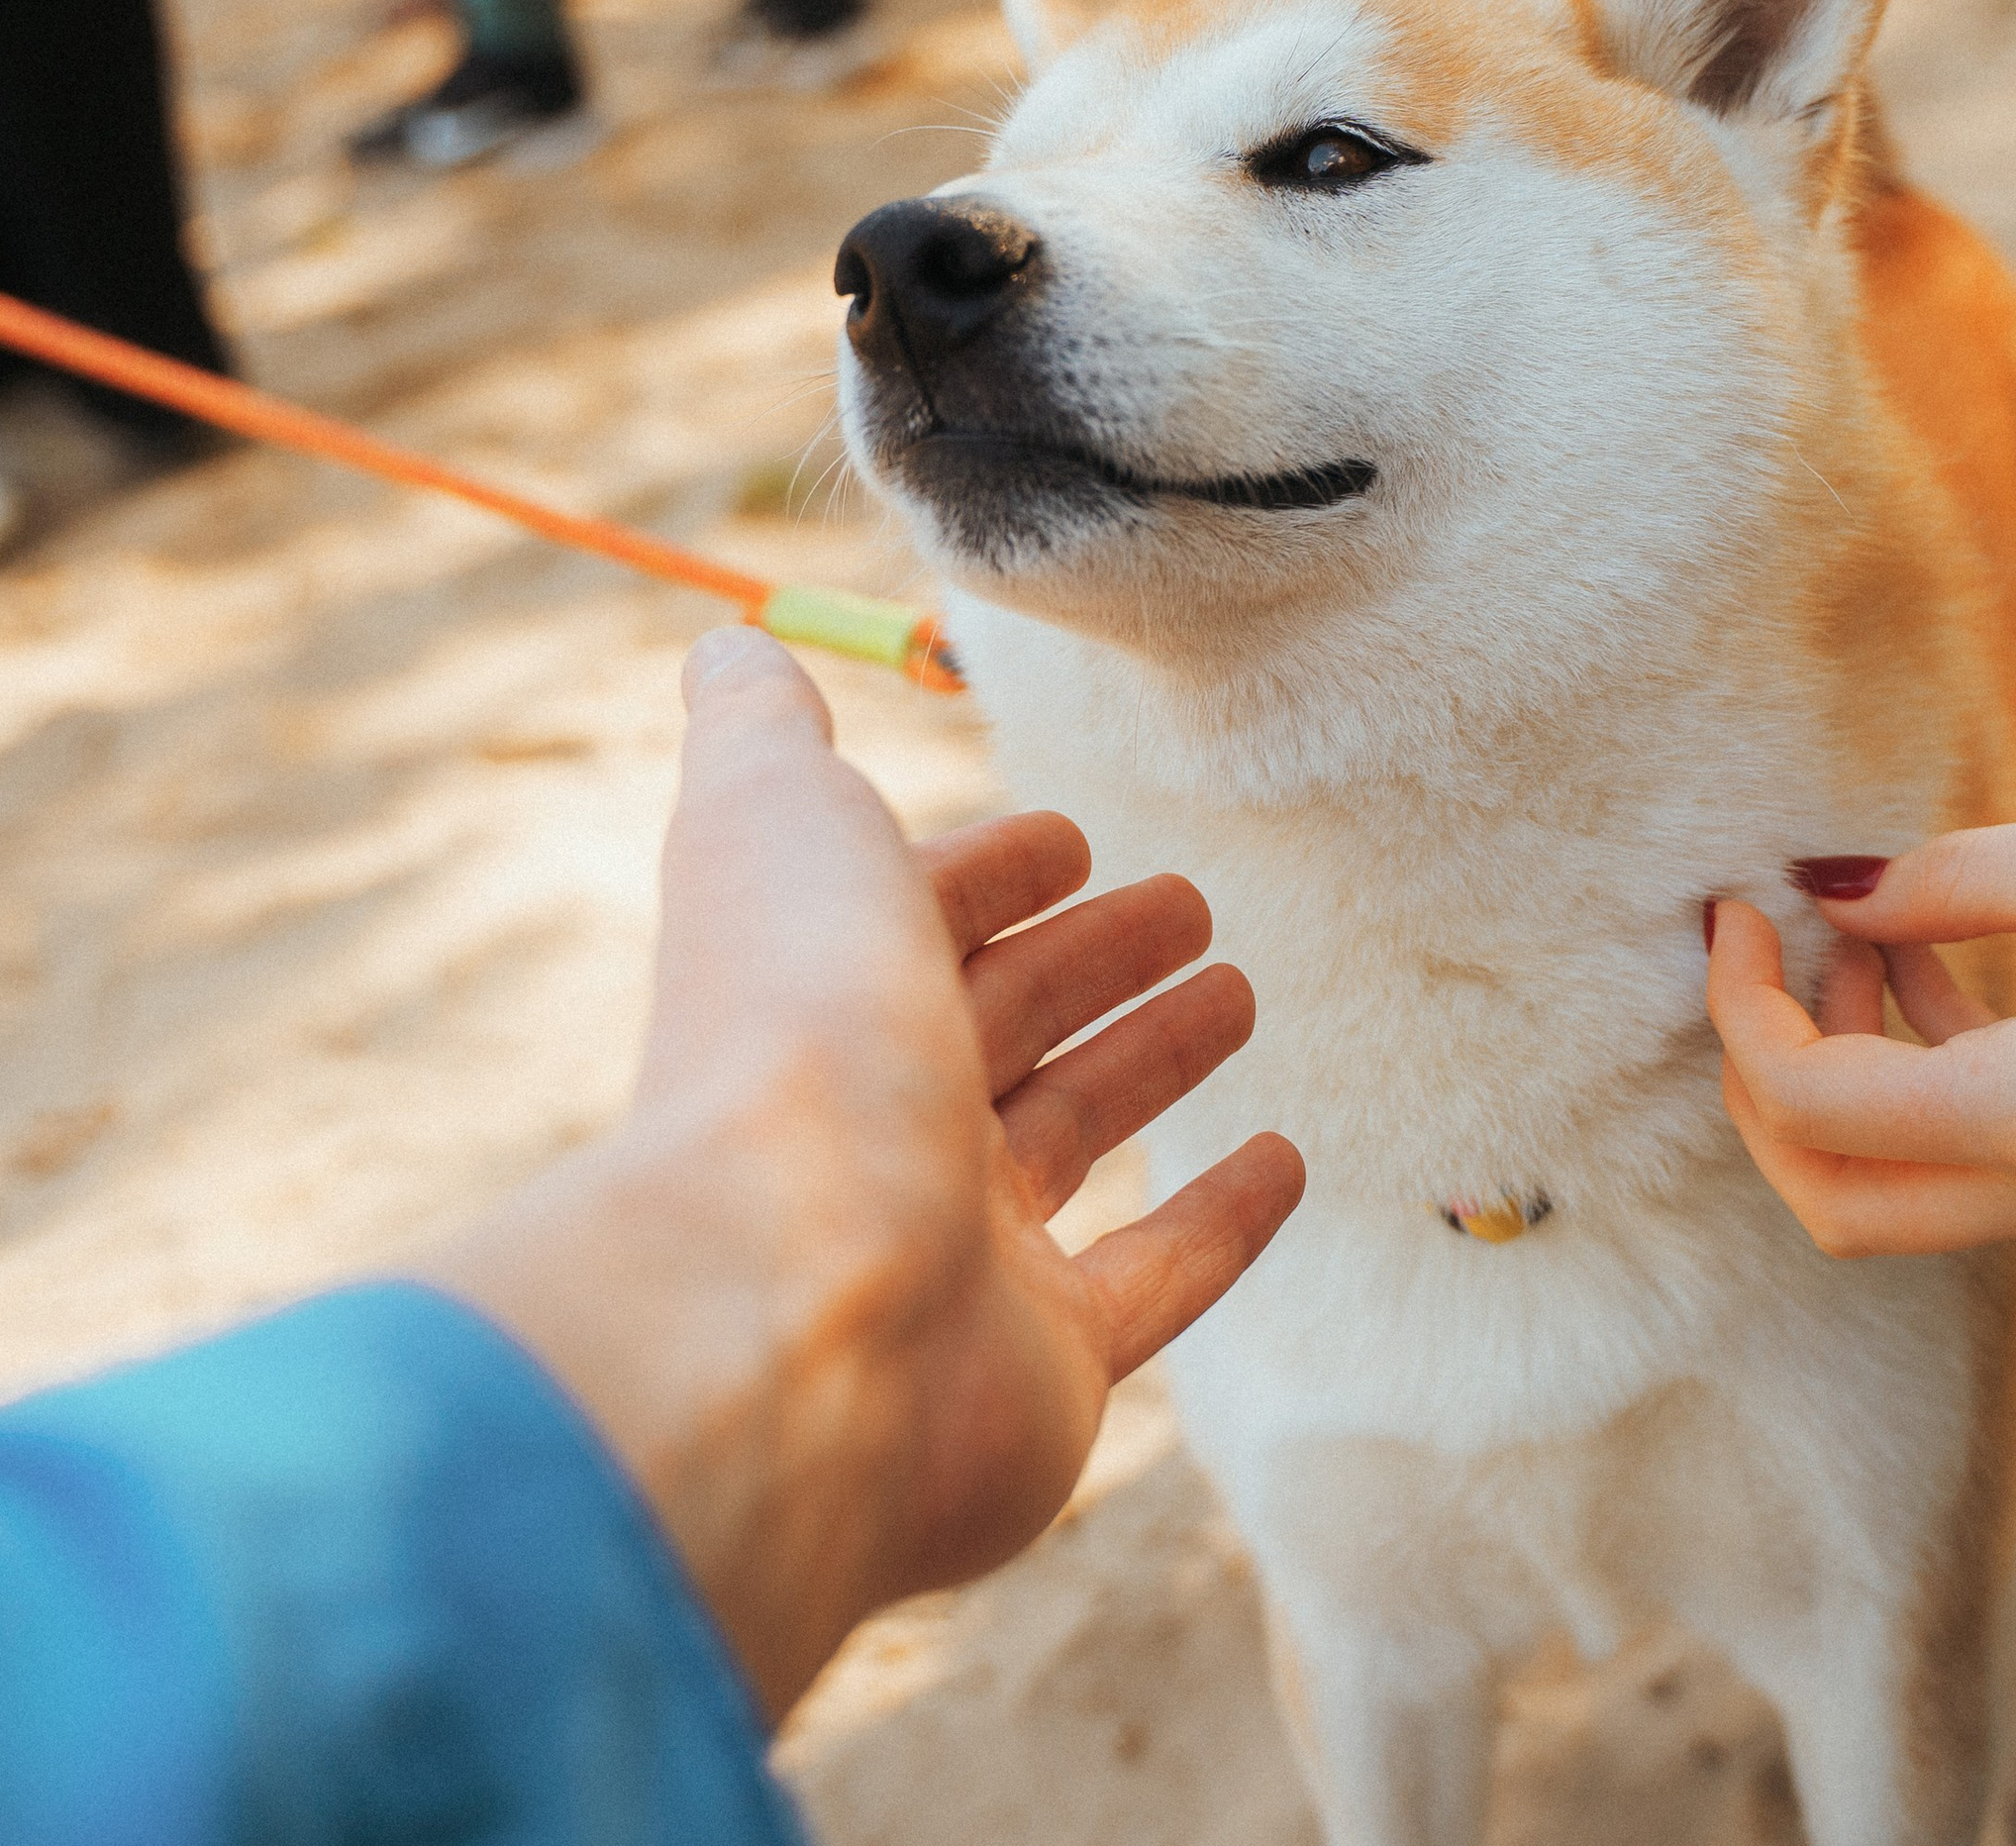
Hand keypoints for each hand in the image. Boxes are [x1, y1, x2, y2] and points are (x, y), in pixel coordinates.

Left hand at [419, 628, 1302, 1716]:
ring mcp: (957, 1256)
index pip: (911, 921)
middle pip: (1000, 1021)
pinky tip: (1289, 1162)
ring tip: (1241, 991)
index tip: (1071, 838)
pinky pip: (1153, 1284)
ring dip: (1155, 1058)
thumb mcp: (774, 819)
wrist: (797, 1310)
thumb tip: (726, 645)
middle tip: (1188, 904)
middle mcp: (873, 1126)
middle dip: (1089, 954)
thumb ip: (762, 731)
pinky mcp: (1042, 1370)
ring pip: (1076, 1135)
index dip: (987, 872)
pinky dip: (1224, 1225)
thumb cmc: (792, 1037)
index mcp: (814, 999)